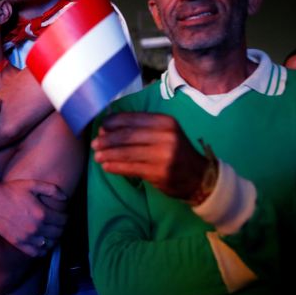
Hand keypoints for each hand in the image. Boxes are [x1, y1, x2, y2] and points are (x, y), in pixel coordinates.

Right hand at [0, 179, 67, 256]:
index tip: (64, 215)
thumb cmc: (12, 190)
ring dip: (53, 239)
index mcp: (42, 213)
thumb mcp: (33, 184)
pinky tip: (42, 243)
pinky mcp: (17, 243)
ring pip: (49, 244)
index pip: (63, 221)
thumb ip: (52, 189)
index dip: (66, 217)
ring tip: (51, 233)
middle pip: (58, 233)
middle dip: (61, 227)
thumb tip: (65, 198)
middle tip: (59, 223)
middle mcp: (36, 228)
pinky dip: (42, 250)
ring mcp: (26, 237)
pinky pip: (35, 252)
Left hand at [91, 112, 207, 200]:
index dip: (112, 122)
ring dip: (108, 154)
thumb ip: (142, 127)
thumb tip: (109, 124)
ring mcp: (163, 155)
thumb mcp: (165, 132)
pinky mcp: (159, 172)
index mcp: (165, 122)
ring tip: (97, 156)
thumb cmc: (176, 151)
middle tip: (95, 144)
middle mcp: (165, 136)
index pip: (132, 119)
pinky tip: (107, 166)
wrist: (200, 176)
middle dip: (107, 139)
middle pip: (127, 135)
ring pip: (127, 152)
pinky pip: (131, 168)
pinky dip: (116, 166)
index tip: (101, 127)